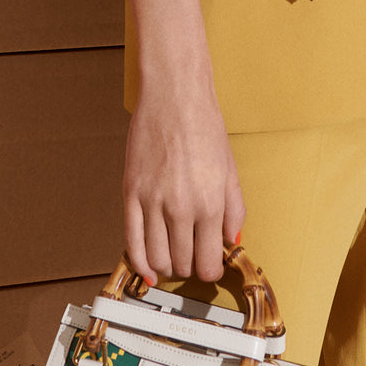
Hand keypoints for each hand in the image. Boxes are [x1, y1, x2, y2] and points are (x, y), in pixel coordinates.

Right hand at [123, 81, 245, 286]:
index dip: (210, 270)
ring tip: (172, 255)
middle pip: (182, 264)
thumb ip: (234, 210)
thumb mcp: (230, 170)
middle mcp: (180, 208)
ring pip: (156, 259)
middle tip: (192, 254)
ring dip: (166, 265)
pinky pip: (131, 241)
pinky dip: (139, 261)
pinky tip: (146, 266)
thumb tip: (231, 240)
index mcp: (210, 204)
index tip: (210, 263)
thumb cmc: (204, 125)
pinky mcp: (131, 193)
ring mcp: (152, 202)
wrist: (174, 96)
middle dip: (189, 265)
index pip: (208, 264)